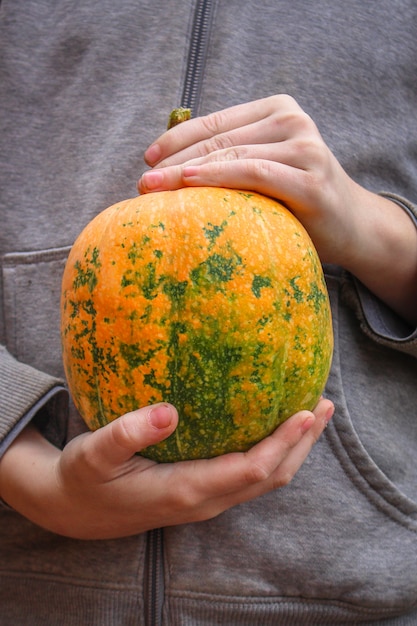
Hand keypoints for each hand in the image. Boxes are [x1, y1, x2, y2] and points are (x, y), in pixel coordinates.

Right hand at [0, 398, 332, 538]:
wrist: (74, 511)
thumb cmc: (84, 478)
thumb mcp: (94, 453)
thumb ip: (127, 433)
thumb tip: (168, 412)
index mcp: (185, 489)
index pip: (251, 469)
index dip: (282, 442)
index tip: (305, 411)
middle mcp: (205, 500)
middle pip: (270, 477)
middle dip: (301, 444)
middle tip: (323, 406)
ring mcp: (206, 500)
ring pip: (264, 480)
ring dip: (293, 449)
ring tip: (312, 416)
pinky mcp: (201, 494)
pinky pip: (249, 476)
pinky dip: (272, 453)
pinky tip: (273, 430)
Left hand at [138, 95, 416, 322]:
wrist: (352, 225)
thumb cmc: (297, 202)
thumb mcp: (264, 170)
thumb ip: (232, 158)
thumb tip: (171, 169)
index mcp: (277, 111)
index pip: (216, 123)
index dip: (177, 139)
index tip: (147, 160)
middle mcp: (293, 121)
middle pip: (219, 139)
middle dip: (175, 161)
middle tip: (143, 182)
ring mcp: (305, 147)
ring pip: (232, 155)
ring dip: (187, 172)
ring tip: (155, 189)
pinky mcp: (311, 179)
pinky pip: (255, 174)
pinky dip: (220, 177)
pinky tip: (190, 183)